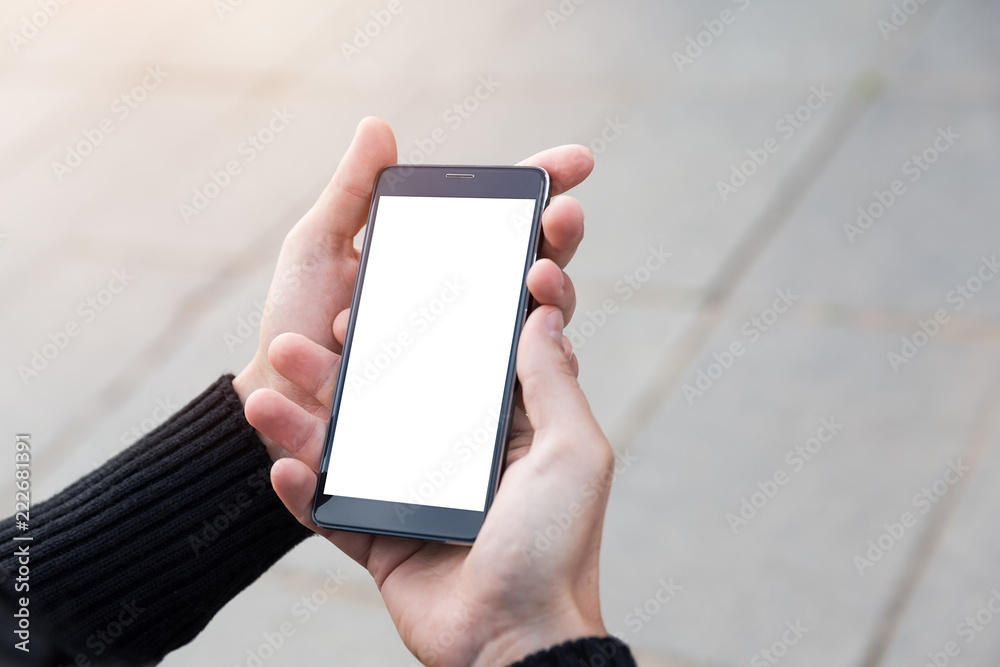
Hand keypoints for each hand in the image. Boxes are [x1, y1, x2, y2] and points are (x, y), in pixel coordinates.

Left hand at [233, 117, 590, 463]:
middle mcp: (467, 312)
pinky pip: (510, 393)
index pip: (507, 224)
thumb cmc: (298, 320)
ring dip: (557, 297)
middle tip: (567, 216)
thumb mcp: (318, 249)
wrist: (279, 394)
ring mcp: (470, 361)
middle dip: (564, 239)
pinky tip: (517, 337)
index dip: (546, 188)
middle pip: (540, 273)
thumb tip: (379, 126)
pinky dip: (529, 362)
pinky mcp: (460, 409)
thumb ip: (351, 194)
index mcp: (442, 266)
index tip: (579, 162)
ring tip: (542, 273)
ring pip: (543, 334)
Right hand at [249, 305, 612, 666]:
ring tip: (265, 388)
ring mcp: (414, 498)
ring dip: (307, 418)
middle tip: (324, 327)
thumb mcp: (572, 452)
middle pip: (393, 394)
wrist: (518, 643)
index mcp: (506, 429)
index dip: (441, 321)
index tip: (417, 284)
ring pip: (352, 444)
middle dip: (352, 361)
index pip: (465, 361)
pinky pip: (333, 510)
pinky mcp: (383, 540)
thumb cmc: (557, 547)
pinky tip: (280, 466)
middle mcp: (457, 456)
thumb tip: (544, 314)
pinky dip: (305, 491)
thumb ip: (553, 382)